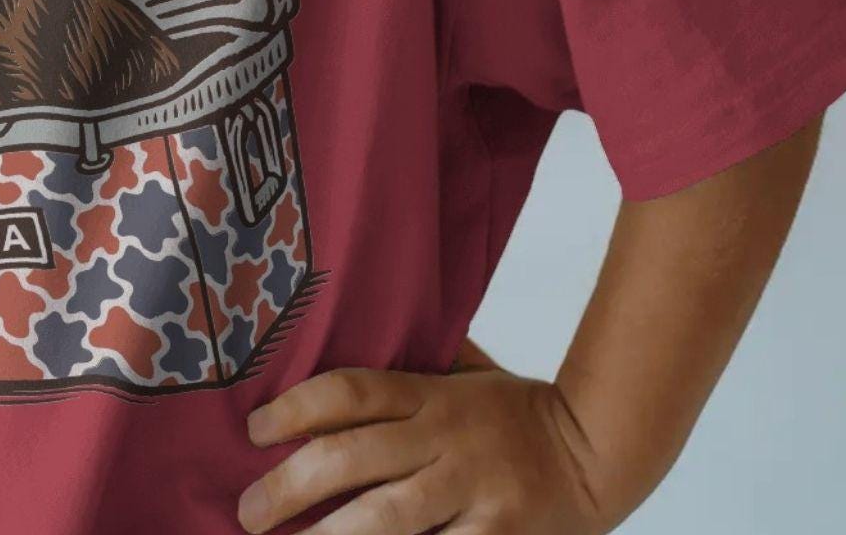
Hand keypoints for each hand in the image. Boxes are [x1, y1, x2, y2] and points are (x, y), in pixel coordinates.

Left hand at [237, 351, 615, 534]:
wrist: (598, 452)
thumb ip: (415, 362)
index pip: (351, 392)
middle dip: (291, 486)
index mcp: (431, 396)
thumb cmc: (516, 411)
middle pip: (354, 458)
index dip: (297, 408)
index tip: (254, 429)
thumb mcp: (466, 371)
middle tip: (248, 512)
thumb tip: (354, 329)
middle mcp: (444, 441)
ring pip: (388, 518)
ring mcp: (471, 492)